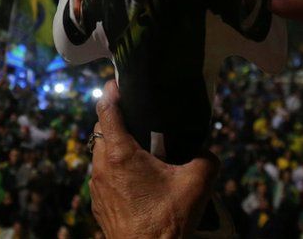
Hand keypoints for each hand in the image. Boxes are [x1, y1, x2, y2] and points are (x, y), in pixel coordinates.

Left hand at [89, 81, 218, 238]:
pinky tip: (137, 178)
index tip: (118, 82)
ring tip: (140, 148)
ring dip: (115, 146)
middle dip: (116, 118)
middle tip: (138, 116)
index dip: (111, 91)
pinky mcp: (98, 203)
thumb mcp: (197, 185)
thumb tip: (206, 151)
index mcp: (120, 154)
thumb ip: (206, 159)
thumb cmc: (167, 220)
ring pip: (100, 153)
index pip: (106, 110)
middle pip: (101, 129)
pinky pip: (103, 175)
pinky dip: (115, 169)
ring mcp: (96, 186)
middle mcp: (102, 166)